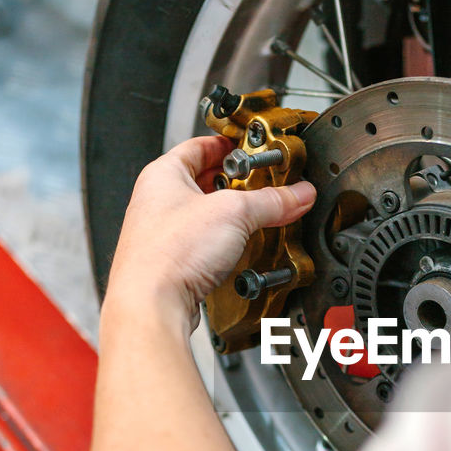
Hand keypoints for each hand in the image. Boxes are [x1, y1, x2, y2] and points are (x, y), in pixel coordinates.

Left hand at [103, 135, 316, 327]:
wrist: (152, 305)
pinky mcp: (172, 263)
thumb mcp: (235, 214)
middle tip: (263, 186)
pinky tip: (239, 250)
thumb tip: (298, 194)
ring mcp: (162, 234)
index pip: (201, 146)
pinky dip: (223, 243)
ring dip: (232, 217)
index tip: (253, 151)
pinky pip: (203, 244)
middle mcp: (157, 202)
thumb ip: (272, 201)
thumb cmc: (168, 255)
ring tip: (256, 218)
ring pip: (205, 216)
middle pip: (206, 182)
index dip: (230, 146)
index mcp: (162, 175)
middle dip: (238, 185)